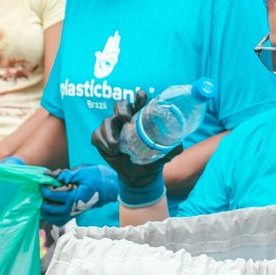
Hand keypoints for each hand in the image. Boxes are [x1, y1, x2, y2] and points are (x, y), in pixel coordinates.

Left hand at [40, 164, 117, 225]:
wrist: (110, 188)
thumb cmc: (98, 178)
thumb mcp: (82, 172)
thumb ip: (66, 175)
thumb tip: (52, 176)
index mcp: (73, 198)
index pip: (51, 195)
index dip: (44, 188)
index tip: (43, 181)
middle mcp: (71, 209)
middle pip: (48, 209)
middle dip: (41, 200)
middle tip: (42, 191)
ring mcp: (73, 213)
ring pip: (52, 218)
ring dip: (44, 210)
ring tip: (44, 200)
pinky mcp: (74, 214)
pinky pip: (59, 221)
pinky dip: (52, 216)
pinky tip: (50, 208)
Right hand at [91, 91, 180, 206]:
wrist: (138, 178)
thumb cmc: (151, 161)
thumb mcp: (163, 156)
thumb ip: (172, 150)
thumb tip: (178, 147)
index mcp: (140, 119)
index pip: (139, 102)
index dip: (139, 97)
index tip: (141, 96)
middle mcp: (125, 120)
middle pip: (120, 105)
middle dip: (121, 108)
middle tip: (125, 119)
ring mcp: (112, 128)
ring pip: (106, 121)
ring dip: (109, 132)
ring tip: (115, 146)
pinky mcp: (101, 139)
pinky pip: (97, 135)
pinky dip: (102, 142)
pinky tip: (110, 151)